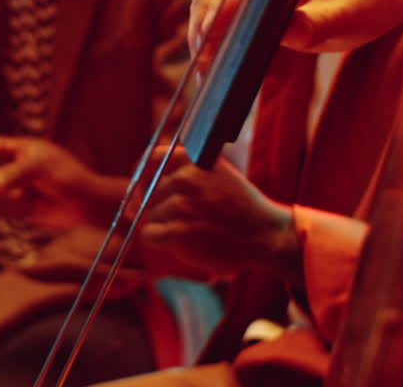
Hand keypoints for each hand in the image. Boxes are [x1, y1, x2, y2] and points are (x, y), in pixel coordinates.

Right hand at [0, 136, 111, 231]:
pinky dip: (17, 209)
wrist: (86, 204)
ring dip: (8, 197)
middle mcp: (19, 167)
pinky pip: (8, 209)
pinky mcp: (22, 207)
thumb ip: (9, 175)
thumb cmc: (66, 177)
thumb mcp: (37, 168)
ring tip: (30, 197)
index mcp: (25, 149)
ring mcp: (20, 187)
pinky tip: (35, 207)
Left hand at [139, 147, 300, 284]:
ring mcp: (181, 204)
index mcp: (194, 159)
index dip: (142, 176)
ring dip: (166, 226)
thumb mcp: (216, 173)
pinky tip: (181, 243)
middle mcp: (185, 178)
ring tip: (195, 231)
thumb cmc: (239, 208)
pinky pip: (149, 234)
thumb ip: (182, 173)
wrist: (265, 234)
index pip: (151, 159)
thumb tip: (136, 193)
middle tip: (185, 220)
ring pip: (151, 216)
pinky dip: (160, 241)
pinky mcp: (178, 231)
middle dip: (161, 207)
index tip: (143, 191)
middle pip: (150, 193)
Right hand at [190, 0, 402, 60]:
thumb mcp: (356, 14)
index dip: (224, 3)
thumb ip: (321, 24)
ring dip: (203, 22)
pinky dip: (211, 22)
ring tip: (203, 66)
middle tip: (202, 62)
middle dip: (205, 18)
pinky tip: (211, 54)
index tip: (212, 36)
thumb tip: (286, 32)